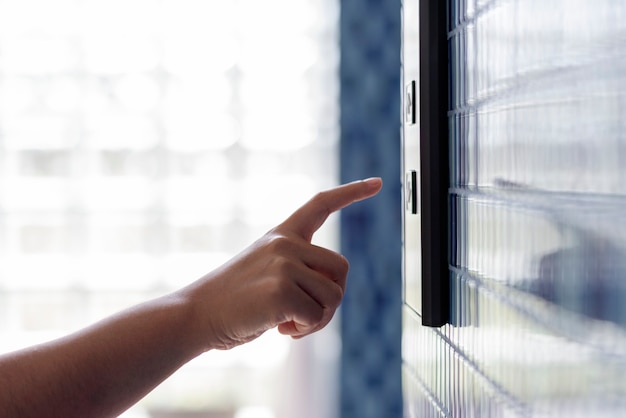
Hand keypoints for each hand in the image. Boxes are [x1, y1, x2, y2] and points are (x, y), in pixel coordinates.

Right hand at [181, 178, 382, 350]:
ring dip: (317, 319)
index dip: (352, 192)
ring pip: (334, 296)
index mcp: (281, 235)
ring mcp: (283, 263)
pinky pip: (317, 316)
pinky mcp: (281, 289)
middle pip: (342, 269)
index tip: (378, 182)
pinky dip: (303, 330)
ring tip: (286, 322)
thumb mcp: (266, 273)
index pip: (321, 204)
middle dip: (332, 298)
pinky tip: (278, 328)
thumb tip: (334, 289)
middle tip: (304, 315)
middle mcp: (285, 244)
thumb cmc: (234, 301)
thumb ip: (298, 271)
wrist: (195, 315)